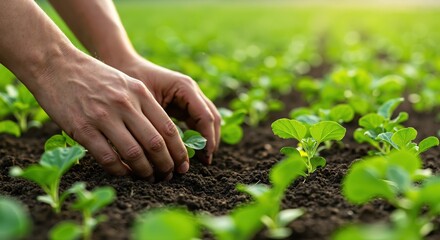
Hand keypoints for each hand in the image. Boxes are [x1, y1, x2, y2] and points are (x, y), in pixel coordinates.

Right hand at [34, 51, 190, 180]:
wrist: (56, 65)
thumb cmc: (94, 77)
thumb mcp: (126, 83)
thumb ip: (144, 105)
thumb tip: (162, 137)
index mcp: (139, 93)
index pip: (168, 128)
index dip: (179, 151)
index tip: (182, 164)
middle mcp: (125, 104)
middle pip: (155, 144)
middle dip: (166, 165)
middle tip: (168, 175)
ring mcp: (103, 116)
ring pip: (134, 153)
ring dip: (145, 171)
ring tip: (149, 178)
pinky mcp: (82, 128)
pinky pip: (107, 157)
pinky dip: (120, 170)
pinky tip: (125, 173)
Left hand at [109, 54, 220, 163]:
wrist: (123, 63)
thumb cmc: (130, 80)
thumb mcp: (144, 102)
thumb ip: (158, 123)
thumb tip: (166, 150)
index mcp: (185, 87)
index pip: (205, 116)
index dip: (208, 138)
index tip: (205, 157)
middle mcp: (192, 90)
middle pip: (212, 118)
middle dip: (211, 140)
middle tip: (206, 162)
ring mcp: (190, 96)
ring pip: (208, 120)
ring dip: (207, 139)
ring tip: (202, 159)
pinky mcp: (184, 103)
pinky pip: (198, 120)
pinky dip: (198, 135)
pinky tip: (191, 150)